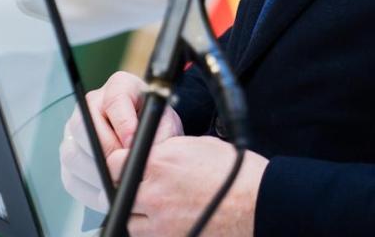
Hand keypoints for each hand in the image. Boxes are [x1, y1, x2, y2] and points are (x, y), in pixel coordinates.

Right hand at [61, 70, 184, 210]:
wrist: (152, 139)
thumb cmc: (157, 127)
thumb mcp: (164, 126)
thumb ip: (157, 135)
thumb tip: (137, 153)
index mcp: (119, 87)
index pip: (114, 101)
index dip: (123, 125)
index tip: (133, 144)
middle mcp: (91, 105)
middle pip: (82, 127)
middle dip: (105, 154)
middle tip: (123, 170)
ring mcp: (75, 130)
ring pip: (72, 154)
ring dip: (95, 174)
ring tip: (117, 184)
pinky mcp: (71, 155)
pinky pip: (70, 177)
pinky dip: (88, 189)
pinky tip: (107, 193)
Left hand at [107, 135, 265, 236]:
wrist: (259, 203)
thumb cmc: (237, 174)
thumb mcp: (198, 146)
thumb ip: (166, 151)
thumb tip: (151, 153)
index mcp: (160, 164)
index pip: (115, 163)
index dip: (120, 163)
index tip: (125, 165)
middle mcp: (155, 195)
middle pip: (117, 195)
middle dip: (127, 191)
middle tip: (142, 189)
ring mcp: (161, 225)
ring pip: (130, 222)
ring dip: (137, 215)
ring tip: (158, 208)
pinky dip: (153, 231)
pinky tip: (169, 222)